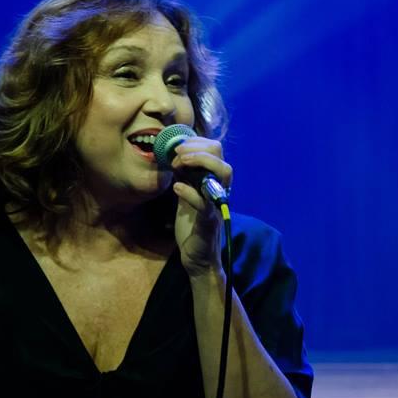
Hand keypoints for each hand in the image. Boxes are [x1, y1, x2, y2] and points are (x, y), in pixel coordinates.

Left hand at [170, 135, 233, 277]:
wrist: (197, 255)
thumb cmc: (192, 224)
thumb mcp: (187, 192)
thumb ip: (185, 175)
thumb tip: (174, 154)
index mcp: (215, 181)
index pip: (215, 150)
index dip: (196, 143)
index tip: (176, 147)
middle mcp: (221, 189)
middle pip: (221, 156)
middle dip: (198, 149)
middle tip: (177, 154)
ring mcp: (218, 203)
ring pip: (223, 172)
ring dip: (200, 161)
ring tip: (178, 164)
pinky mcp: (210, 219)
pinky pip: (205, 202)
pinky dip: (189, 192)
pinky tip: (176, 187)